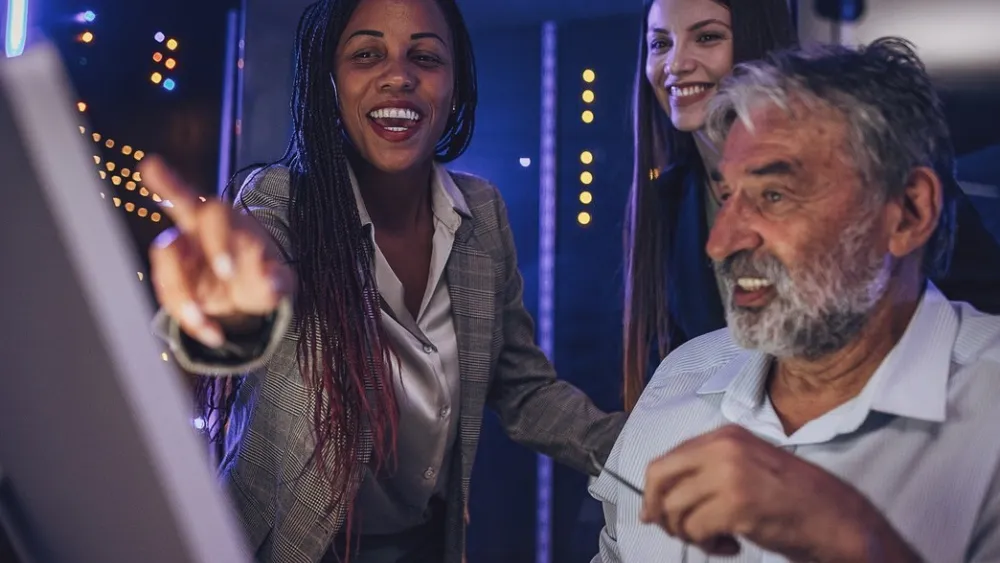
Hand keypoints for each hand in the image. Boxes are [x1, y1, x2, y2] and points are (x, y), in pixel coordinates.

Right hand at [144, 156, 293, 347]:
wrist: (251, 296)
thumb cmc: (262, 273)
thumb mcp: (278, 278)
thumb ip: (275, 279)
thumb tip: (270, 279)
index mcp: (224, 221)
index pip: (201, 200)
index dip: (171, 186)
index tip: (150, 167)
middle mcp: (196, 232)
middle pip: (184, 226)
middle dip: (205, 246)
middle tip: (230, 273)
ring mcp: (181, 257)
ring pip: (166, 262)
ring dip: (182, 294)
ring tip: (206, 322)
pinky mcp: (174, 281)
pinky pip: (169, 295)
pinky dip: (188, 318)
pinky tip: (211, 331)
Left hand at [640, 425, 897, 561]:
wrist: (836, 518)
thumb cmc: (792, 498)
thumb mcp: (747, 467)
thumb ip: (707, 472)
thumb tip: (658, 500)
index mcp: (724, 436)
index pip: (667, 459)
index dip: (654, 491)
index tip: (655, 514)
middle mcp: (723, 448)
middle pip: (659, 477)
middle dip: (658, 510)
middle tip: (677, 531)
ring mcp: (729, 474)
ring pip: (674, 509)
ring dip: (688, 533)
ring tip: (715, 541)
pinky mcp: (736, 505)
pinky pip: (696, 530)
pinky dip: (708, 546)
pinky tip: (731, 547)